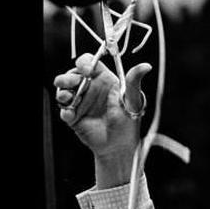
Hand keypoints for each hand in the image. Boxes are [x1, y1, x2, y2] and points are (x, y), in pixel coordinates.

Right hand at [53, 54, 151, 185]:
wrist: (119, 145)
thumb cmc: (129, 120)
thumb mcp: (132, 98)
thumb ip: (134, 80)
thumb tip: (147, 66)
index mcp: (103, 79)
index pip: (89, 63)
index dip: (84, 62)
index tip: (85, 70)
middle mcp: (90, 88)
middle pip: (73, 74)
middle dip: (68, 76)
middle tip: (70, 82)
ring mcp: (81, 101)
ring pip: (64, 89)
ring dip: (62, 90)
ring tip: (67, 97)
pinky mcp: (73, 116)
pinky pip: (63, 109)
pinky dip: (64, 110)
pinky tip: (70, 114)